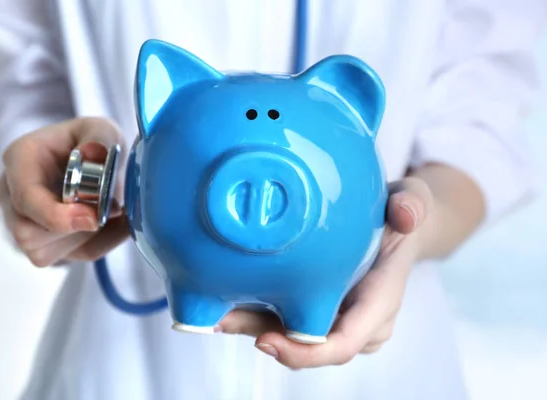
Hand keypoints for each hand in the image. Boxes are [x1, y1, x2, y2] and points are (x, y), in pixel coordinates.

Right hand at [0, 117, 128, 266]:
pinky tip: (108, 224)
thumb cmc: (89, 143)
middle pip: (27, 233)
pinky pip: (67, 258)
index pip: (25, 199)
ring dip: (84, 239)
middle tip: (110, 211)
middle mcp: (9, 194)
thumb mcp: (101, 130)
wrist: (90, 162)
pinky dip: (94, 245)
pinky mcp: (40, 245)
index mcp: (20, 160)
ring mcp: (19, 222)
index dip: (57, 216)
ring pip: (44, 253)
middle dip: (72, 231)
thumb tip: (92, 155)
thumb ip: (99, 139)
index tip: (93, 218)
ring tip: (110, 211)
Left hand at [219, 177, 433, 368]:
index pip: (344, 343)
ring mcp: (335, 317)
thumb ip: (412, 205)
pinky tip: (223, 294)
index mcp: (379, 302)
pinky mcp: (317, 307)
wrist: (394, 225)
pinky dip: (254, 309)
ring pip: (289, 334)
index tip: (267, 342)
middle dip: (261, 336)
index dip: (306, 353)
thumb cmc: (400, 216)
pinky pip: (284, 316)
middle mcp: (356, 320)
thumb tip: (406, 216)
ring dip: (249, 325)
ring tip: (209, 309)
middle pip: (307, 345)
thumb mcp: (412, 200)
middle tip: (219, 318)